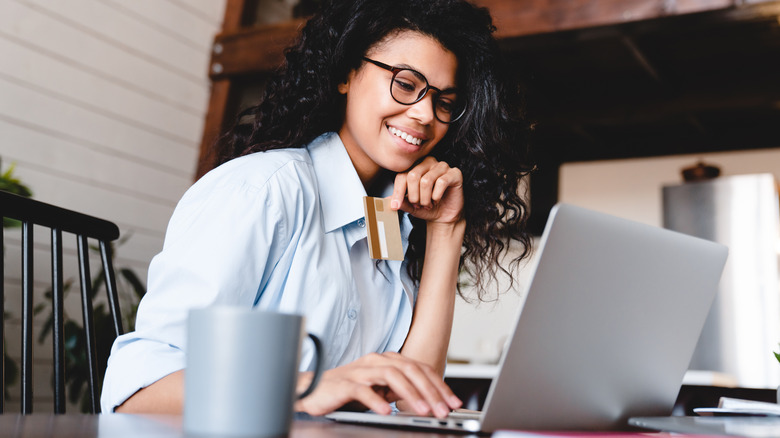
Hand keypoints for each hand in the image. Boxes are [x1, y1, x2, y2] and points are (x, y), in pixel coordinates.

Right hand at [294, 352, 460, 417]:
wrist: (313, 390)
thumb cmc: (349, 391)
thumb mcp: (381, 390)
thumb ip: (401, 391)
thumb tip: (430, 401)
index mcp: (387, 360)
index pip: (419, 368)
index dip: (439, 385)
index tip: (453, 402)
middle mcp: (376, 361)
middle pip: (409, 369)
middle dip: (430, 391)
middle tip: (443, 410)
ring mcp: (360, 371)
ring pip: (391, 376)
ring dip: (410, 394)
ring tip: (422, 411)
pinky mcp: (344, 384)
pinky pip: (363, 390)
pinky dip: (376, 401)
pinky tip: (387, 412)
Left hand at [389, 157, 463, 224]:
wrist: (444, 216)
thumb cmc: (428, 207)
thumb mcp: (410, 206)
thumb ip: (400, 201)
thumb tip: (388, 199)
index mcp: (415, 167)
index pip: (402, 175)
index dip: (398, 192)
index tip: (395, 205)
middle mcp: (428, 162)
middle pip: (413, 176)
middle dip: (414, 196)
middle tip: (419, 205)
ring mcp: (442, 166)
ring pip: (426, 180)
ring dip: (425, 198)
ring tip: (428, 204)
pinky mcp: (454, 173)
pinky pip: (441, 182)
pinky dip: (437, 195)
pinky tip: (437, 199)